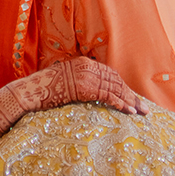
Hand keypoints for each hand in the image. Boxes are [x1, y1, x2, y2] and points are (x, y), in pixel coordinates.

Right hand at [18, 56, 147, 115]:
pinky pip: (107, 95)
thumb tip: (95, 94)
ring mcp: (85, 75)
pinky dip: (120, 103)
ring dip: (129, 100)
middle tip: (144, 108)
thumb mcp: (65, 82)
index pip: (110, 74)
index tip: (134, 98)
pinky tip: (128, 111)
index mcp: (83, 63)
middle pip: (116, 80)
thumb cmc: (44, 90)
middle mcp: (86, 66)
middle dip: (131, 94)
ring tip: (141, 112)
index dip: (124, 87)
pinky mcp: (83, 87)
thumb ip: (80, 84)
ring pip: (114, 88)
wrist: (29, 92)